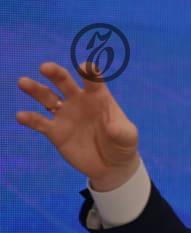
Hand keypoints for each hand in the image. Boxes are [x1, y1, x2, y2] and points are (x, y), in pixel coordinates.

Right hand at [16, 61, 140, 191]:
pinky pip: (39, 122)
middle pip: (64, 82)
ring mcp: (65, 115)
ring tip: (23, 82)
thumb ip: (121, 131)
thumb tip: (111, 127)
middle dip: (55, 73)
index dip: (90, 73)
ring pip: (46, 97)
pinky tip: (21, 116)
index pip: (93, 81)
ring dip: (35, 89)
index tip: (86, 68)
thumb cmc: (122, 145)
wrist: (111, 165)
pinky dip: (29, 118)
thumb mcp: (128, 138)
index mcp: (99, 97)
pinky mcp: (55, 131)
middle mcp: (79, 101)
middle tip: (45, 67)